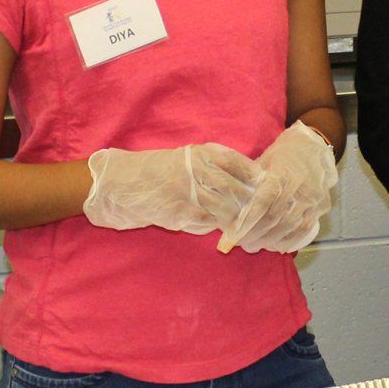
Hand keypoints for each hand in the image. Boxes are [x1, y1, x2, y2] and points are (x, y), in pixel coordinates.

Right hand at [81, 144, 261, 234]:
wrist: (121, 184)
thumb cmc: (157, 172)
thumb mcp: (186, 160)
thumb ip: (212, 168)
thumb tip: (246, 184)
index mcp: (199, 154)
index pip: (237, 163)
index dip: (254, 177)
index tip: (267, 186)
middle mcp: (195, 170)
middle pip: (235, 188)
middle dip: (251, 203)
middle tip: (263, 214)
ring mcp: (187, 192)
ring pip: (223, 208)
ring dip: (236, 220)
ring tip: (245, 228)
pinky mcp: (179, 212)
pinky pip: (205, 222)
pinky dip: (215, 228)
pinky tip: (220, 233)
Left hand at [217, 122, 337, 253]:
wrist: (315, 148)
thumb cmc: (282, 155)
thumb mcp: (261, 160)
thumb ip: (244, 176)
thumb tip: (218, 187)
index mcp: (280, 174)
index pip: (262, 202)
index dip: (247, 220)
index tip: (232, 234)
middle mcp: (298, 187)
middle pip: (274, 218)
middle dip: (255, 234)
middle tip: (240, 244)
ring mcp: (312, 198)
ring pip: (289, 225)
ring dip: (270, 240)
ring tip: (254, 246)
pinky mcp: (321, 205)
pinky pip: (305, 228)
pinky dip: (290, 240)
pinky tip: (277, 246)